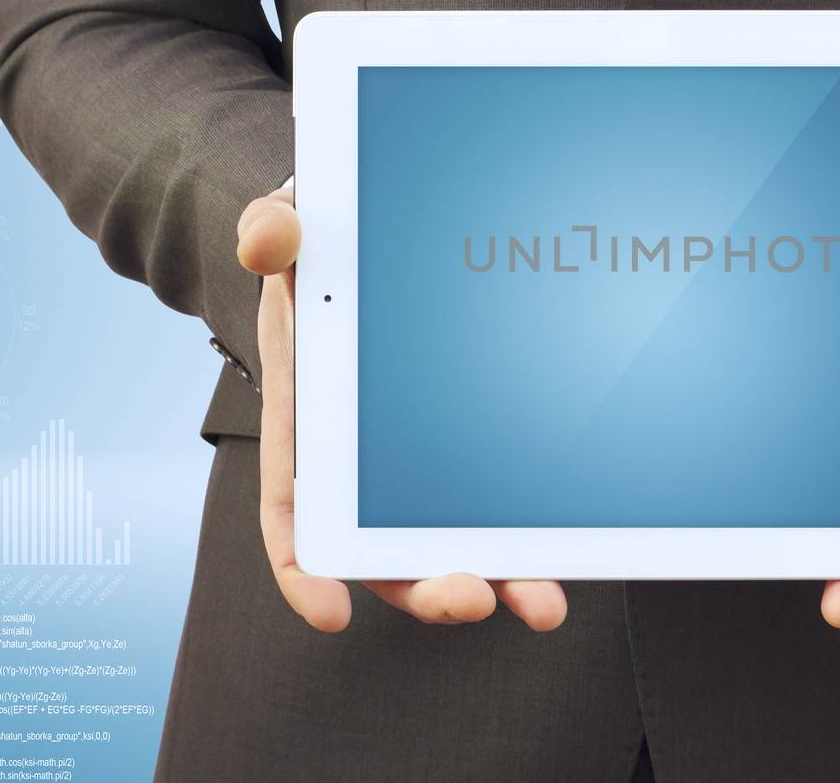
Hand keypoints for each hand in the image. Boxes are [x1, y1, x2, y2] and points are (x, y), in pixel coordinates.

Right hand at [237, 185, 567, 632]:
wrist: (360, 237)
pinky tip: (569, 553)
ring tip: (542, 605)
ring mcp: (415, 456)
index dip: (304, 566)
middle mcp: (360, 455)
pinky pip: (498, 500)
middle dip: (426, 584)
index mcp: (307, 417)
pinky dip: (528, 535)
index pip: (294, 507)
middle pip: (382, 547)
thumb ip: (273, 231)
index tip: (329, 612)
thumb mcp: (292, 227)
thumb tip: (270, 241)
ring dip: (497, 579)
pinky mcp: (470, 441)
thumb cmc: (321, 245)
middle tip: (473, 598)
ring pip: (449, 540)